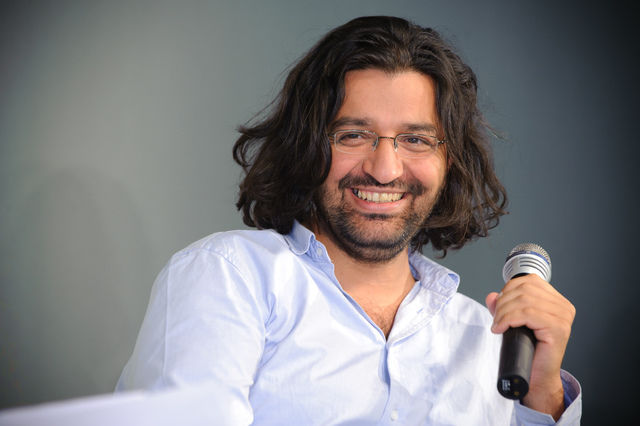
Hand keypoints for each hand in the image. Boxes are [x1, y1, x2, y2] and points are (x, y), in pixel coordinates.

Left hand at [485, 274, 574, 419]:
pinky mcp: (558, 328)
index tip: (499, 305)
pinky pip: (527, 314)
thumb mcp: (513, 322)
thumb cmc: (528, 350)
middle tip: (497, 319)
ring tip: (499, 324)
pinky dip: (509, 319)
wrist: (536, 376)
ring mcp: (563, 317)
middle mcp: (563, 306)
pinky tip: (502, 328)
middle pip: (525, 289)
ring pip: (524, 300)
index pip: (529, 281)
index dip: (508, 290)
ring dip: (504, 312)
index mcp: (556, 301)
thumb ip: (503, 307)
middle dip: (504, 302)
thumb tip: (492, 296)